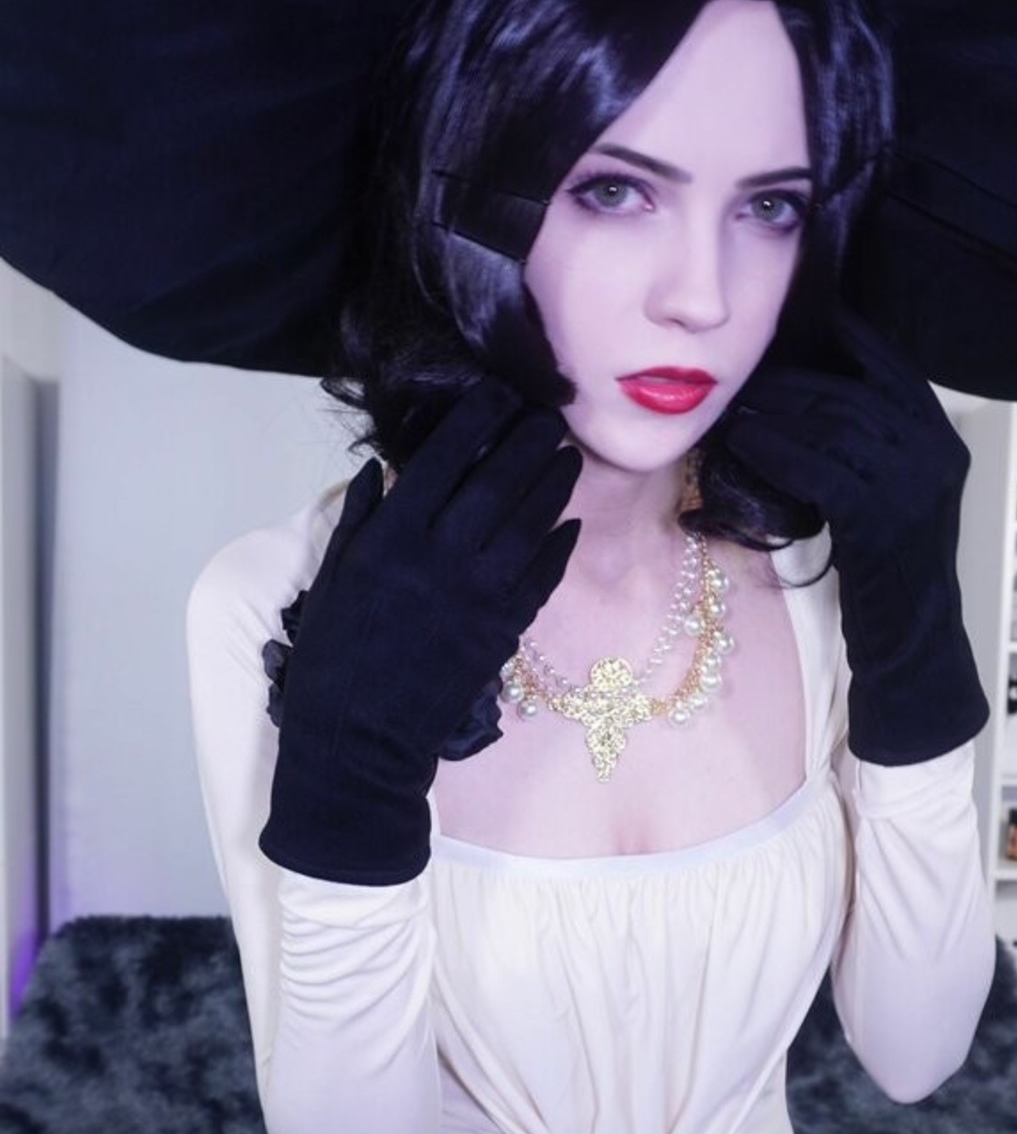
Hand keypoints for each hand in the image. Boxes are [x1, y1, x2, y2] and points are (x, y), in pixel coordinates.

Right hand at [260, 378, 581, 881]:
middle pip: (496, 482)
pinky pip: (541, 577)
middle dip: (527, 441)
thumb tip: (378, 467)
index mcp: (390, 540)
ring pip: (529, 523)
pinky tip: (569, 522)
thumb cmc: (332, 660)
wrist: (359, 740)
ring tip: (566, 455)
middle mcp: (440, 558)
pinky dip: (558, 545)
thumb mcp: (330, 582)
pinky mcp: (504, 630)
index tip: (496, 393)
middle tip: (548, 414)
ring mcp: (478, 595)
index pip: (441, 460)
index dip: (474, 421)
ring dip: (552, 484)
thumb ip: (357, 520)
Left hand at [725, 308, 987, 763]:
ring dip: (775, 414)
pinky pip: (818, 468)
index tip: (798, 323)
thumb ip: (870, 442)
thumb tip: (807, 394)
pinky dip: (775, 452)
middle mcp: (935, 452)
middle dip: (793, 382)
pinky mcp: (880, 517)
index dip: (844, 339)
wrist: (913, 637)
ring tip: (734, 410)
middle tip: (745, 378)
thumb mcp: (893, 491)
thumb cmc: (888, 564)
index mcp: (941, 436)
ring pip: (833, 426)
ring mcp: (912, 484)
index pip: (889, 366)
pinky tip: (742, 446)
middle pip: (852, 393)